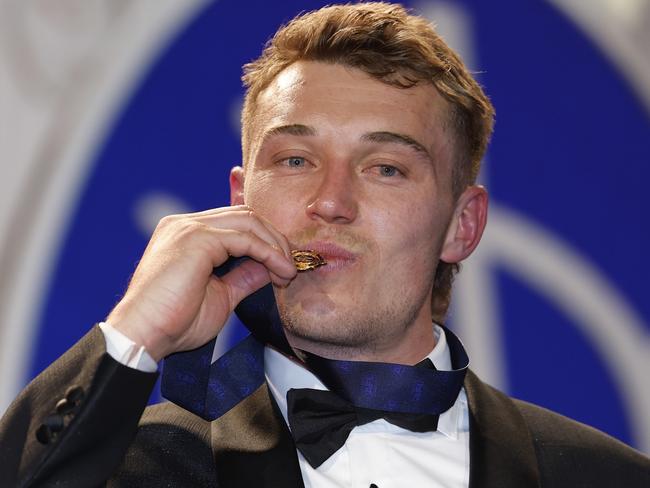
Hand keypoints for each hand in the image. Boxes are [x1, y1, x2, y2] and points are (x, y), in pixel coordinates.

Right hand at [106, 205, 296, 360]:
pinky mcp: (197, 239)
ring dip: (275, 246)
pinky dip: (268, 253)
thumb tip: (268, 268)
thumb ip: (242, 277)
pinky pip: (245, 238)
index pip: (235, 223)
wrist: (143, 336)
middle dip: (274, 239)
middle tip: (290, 268)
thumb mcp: (220, 296)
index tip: (283, 268)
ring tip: (288, 273)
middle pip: (244, 216)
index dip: (264, 241)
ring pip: (248, 222)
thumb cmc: (174, 323)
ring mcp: (189, 228)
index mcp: (186, 234)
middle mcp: (185, 224)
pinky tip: (280, 272)